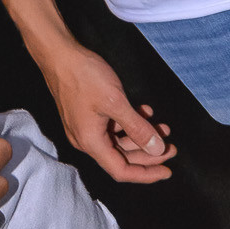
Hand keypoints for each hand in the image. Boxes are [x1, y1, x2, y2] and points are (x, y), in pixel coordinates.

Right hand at [39, 46, 175, 183]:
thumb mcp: (116, 103)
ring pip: (119, 140)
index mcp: (91, 141)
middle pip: (122, 157)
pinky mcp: (87, 114)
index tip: (167, 171)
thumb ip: (137, 128)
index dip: (146, 174)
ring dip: (141, 135)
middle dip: (149, 153)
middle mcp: (86, 139)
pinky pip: (112, 126)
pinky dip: (129, 122)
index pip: (122, 170)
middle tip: (170, 147)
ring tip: (162, 127)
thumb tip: (156, 149)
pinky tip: (144, 111)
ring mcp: (86, 127)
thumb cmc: (82, 76)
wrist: (59, 54)